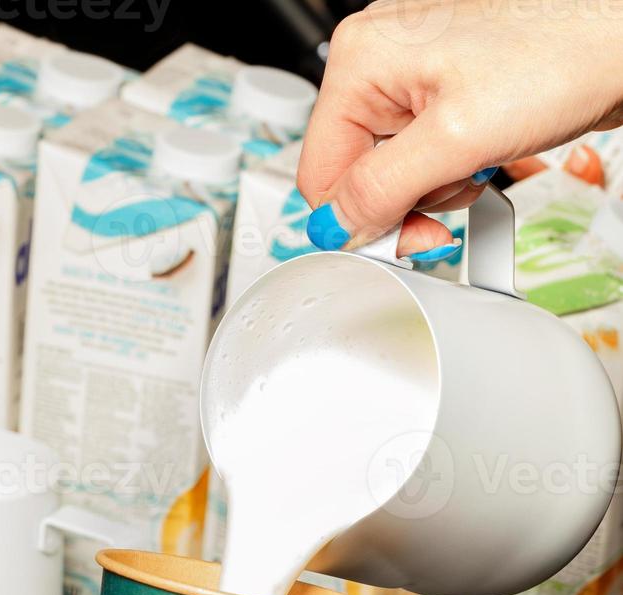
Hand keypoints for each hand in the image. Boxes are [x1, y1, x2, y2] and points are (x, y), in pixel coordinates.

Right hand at [298, 0, 622, 258]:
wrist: (616, 37)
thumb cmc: (557, 54)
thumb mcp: (456, 138)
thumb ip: (383, 188)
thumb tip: (337, 226)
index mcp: (361, 62)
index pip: (320, 174)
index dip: (358, 218)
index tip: (400, 238)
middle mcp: (379, 65)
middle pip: (358, 176)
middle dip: (407, 200)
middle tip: (452, 190)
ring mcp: (412, 80)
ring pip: (395, 174)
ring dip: (438, 187)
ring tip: (478, 158)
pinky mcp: (445, 97)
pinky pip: (427, 160)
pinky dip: (455, 172)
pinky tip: (484, 153)